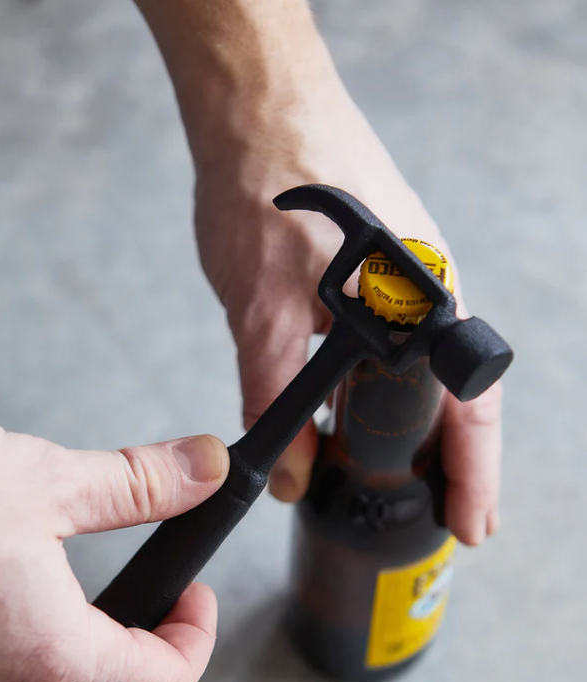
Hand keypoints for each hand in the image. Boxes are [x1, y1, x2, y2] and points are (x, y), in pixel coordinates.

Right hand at [0, 412, 228, 681]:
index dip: (196, 638)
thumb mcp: (40, 478)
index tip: (194, 595)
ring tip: (79, 602)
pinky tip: (4, 597)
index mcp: (49, 652)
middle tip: (148, 619)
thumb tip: (201, 472)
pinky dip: (16, 658)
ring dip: (76, 671)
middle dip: (139, 681)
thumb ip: (135, 484)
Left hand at [194, 85, 501, 544]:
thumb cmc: (268, 185)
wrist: (255, 107)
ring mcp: (404, 284)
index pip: (470, 410)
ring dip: (415, 435)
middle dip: (449, 467)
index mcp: (423, 305)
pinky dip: (384, 398)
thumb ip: (276, 400)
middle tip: (441, 520)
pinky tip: (359, 421)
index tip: (471, 527)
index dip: (473, 476)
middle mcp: (427, 295)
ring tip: (403, 485)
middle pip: (456, 401)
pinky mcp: (374, 275)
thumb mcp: (262, 311)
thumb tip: (290, 475)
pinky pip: (394, 352)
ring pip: (423, 379)